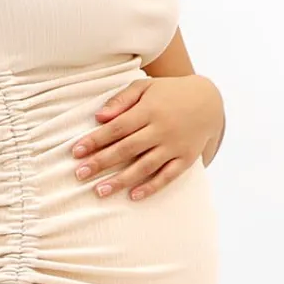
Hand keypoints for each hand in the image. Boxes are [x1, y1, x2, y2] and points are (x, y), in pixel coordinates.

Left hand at [71, 75, 222, 200]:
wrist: (208, 101)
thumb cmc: (168, 93)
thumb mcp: (145, 87)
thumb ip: (121, 100)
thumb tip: (99, 117)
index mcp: (148, 110)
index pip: (116, 128)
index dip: (95, 140)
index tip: (76, 152)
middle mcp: (161, 129)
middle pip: (126, 148)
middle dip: (101, 162)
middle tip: (79, 175)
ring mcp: (174, 145)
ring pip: (145, 166)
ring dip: (121, 180)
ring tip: (100, 191)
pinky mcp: (186, 158)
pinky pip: (168, 176)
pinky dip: (151, 186)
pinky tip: (133, 196)